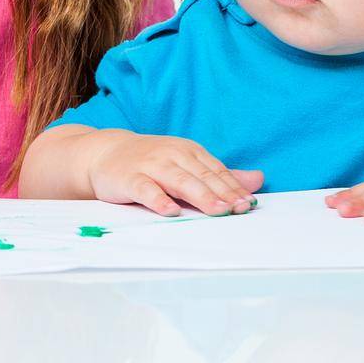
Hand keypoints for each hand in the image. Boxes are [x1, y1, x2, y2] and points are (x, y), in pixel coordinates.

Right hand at [87, 132, 263, 216]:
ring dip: (200, 196)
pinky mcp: (130, 179)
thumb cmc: (152, 162)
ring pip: (179, 181)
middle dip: (222, 193)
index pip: (216, 171)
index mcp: (189, 152)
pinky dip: (159, 199)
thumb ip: (220, 175)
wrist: (106, 153)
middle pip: (202, 176)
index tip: (250, 204)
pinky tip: (171, 211)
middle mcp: (172, 155)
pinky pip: (146, 190)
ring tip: (217, 211)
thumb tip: (258, 180)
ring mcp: (151, 166)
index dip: (233, 188)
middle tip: (240, 209)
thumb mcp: (187, 164)